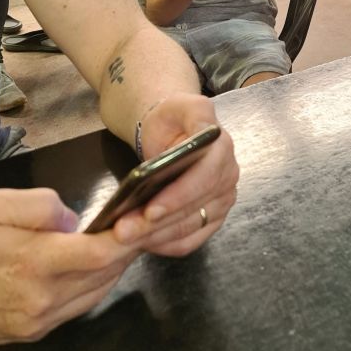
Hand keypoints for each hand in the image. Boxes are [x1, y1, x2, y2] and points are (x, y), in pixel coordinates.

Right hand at [0, 188, 136, 345]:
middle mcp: (42, 298)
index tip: (144, 218)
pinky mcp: (36, 332)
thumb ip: (41, 205)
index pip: (98, 253)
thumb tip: (75, 220)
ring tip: (128, 240)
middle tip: (146, 224)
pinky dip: (97, 284)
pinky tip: (100, 265)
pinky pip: (80, 306)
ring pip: (97, 292)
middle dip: (129, 248)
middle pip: (105, 273)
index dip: (127, 236)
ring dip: (116, 267)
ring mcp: (40, 320)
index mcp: (33, 263)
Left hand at [112, 95, 238, 257]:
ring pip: (190, 228)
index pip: (204, 178)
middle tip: (122, 231)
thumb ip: (190, 112)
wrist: (175, 129)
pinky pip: (192, 241)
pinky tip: (145, 243)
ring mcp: (223, 199)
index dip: (178, 196)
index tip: (149, 210)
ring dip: (157, 236)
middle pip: (193, 208)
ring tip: (127, 238)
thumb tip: (191, 141)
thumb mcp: (180, 104)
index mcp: (222, 147)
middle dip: (157, 222)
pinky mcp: (214, 218)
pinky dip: (167, 246)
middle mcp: (228, 175)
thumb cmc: (173, 118)